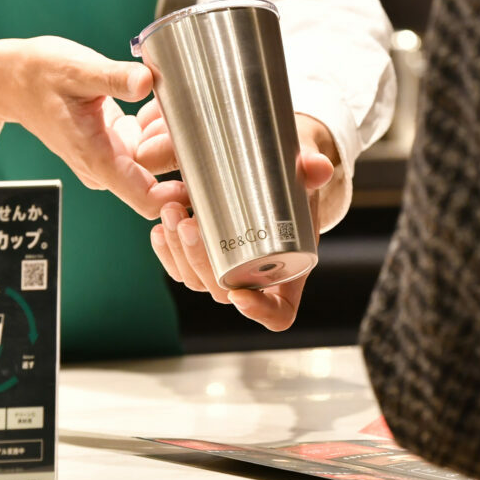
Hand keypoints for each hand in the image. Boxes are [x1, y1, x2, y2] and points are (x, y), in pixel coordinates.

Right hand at [0, 37, 187, 218]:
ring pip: (157, 158)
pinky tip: (148, 102)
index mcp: (98, 159)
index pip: (148, 200)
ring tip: (157, 100)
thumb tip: (145, 82)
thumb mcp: (78, 69)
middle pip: (161, 176)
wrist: (13, 80)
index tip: (199, 163)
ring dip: (167, 131)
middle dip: (177, 145)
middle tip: (174, 108)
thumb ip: (113, 77)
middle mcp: (106, 167)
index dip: (178, 194)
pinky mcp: (114, 146)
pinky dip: (156, 124)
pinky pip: (148, 143)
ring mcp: (110, 158)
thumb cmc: (40, 74)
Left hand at [143, 111, 337, 330]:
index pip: (279, 313)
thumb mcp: (304, 179)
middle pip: (224, 292)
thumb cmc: (294, 187)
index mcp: (289, 272)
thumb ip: (312, 172)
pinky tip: (159, 228)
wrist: (273, 178)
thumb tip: (320, 166)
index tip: (239, 295)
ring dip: (178, 252)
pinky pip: (181, 270)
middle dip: (201, 261)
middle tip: (188, 223)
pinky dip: (167, 252)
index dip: (260, 312)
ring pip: (196, 281)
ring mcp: (226, 272)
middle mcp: (255, 279)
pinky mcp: (203, 258)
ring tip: (171, 213)